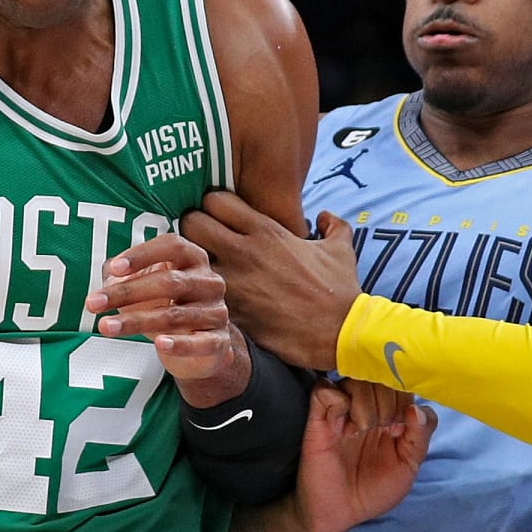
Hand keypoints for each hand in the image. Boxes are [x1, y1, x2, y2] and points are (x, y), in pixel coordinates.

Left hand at [84, 232, 238, 388]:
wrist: (199, 348)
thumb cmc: (167, 306)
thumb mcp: (145, 287)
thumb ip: (125, 276)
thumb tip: (108, 272)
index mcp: (193, 259)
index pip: (173, 246)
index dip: (143, 255)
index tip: (115, 268)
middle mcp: (209, 282)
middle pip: (169, 282)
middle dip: (127, 293)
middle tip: (93, 303)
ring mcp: (217, 312)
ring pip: (175, 315)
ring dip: (136, 321)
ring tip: (106, 327)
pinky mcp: (219, 342)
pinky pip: (200, 343)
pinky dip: (179, 344)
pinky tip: (159, 344)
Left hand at [181, 192, 362, 371]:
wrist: (340, 331)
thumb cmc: (341, 289)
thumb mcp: (341, 249)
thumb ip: (332, 225)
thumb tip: (324, 216)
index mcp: (266, 230)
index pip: (216, 200)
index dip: (211, 206)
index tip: (215, 217)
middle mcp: (244, 251)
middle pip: (192, 223)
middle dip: (190, 229)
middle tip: (198, 242)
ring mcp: (234, 282)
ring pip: (189, 260)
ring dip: (189, 264)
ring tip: (196, 270)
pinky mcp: (231, 311)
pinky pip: (199, 296)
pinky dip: (196, 296)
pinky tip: (202, 299)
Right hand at [291, 380, 433, 531]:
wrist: (339, 511)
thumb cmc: (374, 489)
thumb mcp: (408, 465)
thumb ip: (420, 436)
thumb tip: (415, 408)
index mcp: (391, 414)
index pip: (402, 384)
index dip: (405, 401)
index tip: (400, 430)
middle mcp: (366, 406)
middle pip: (380, 377)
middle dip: (387, 406)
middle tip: (381, 432)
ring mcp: (341, 409)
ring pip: (355, 380)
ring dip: (365, 406)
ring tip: (360, 432)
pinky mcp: (317, 417)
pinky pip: (324, 390)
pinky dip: (338, 404)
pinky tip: (340, 427)